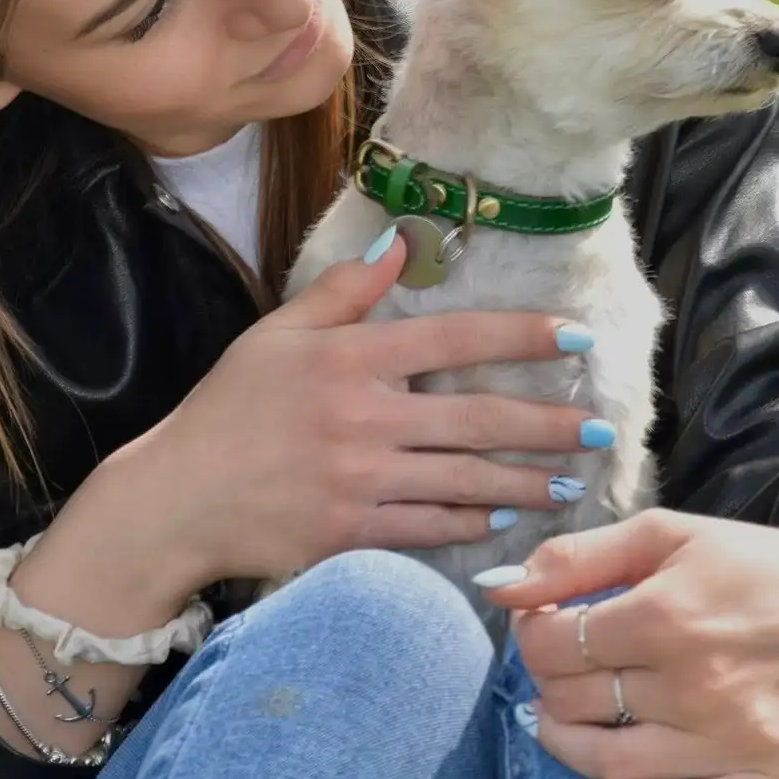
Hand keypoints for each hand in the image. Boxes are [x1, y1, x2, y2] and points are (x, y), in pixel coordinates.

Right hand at [91, 230, 608, 594]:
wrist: (178, 496)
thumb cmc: (227, 408)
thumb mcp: (276, 334)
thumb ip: (341, 292)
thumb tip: (398, 244)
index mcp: (350, 359)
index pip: (455, 337)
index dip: (522, 336)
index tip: (576, 339)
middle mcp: (365, 417)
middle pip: (479, 416)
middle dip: (549, 423)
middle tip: (601, 428)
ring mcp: (362, 480)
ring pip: (468, 480)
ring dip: (528, 480)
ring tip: (572, 480)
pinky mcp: (353, 533)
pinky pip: (430, 528)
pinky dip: (473, 523)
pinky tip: (504, 519)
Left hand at [482, 509, 778, 778]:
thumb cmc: (750, 564)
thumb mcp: (663, 535)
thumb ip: (572, 558)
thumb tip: (495, 585)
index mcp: (667, 616)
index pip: (551, 646)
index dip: (529, 633)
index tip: (542, 622)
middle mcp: (698, 684)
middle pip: (573, 703)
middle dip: (547, 681)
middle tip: (560, 664)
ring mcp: (734, 739)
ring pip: (610, 763)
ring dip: (566, 743)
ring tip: (559, 717)